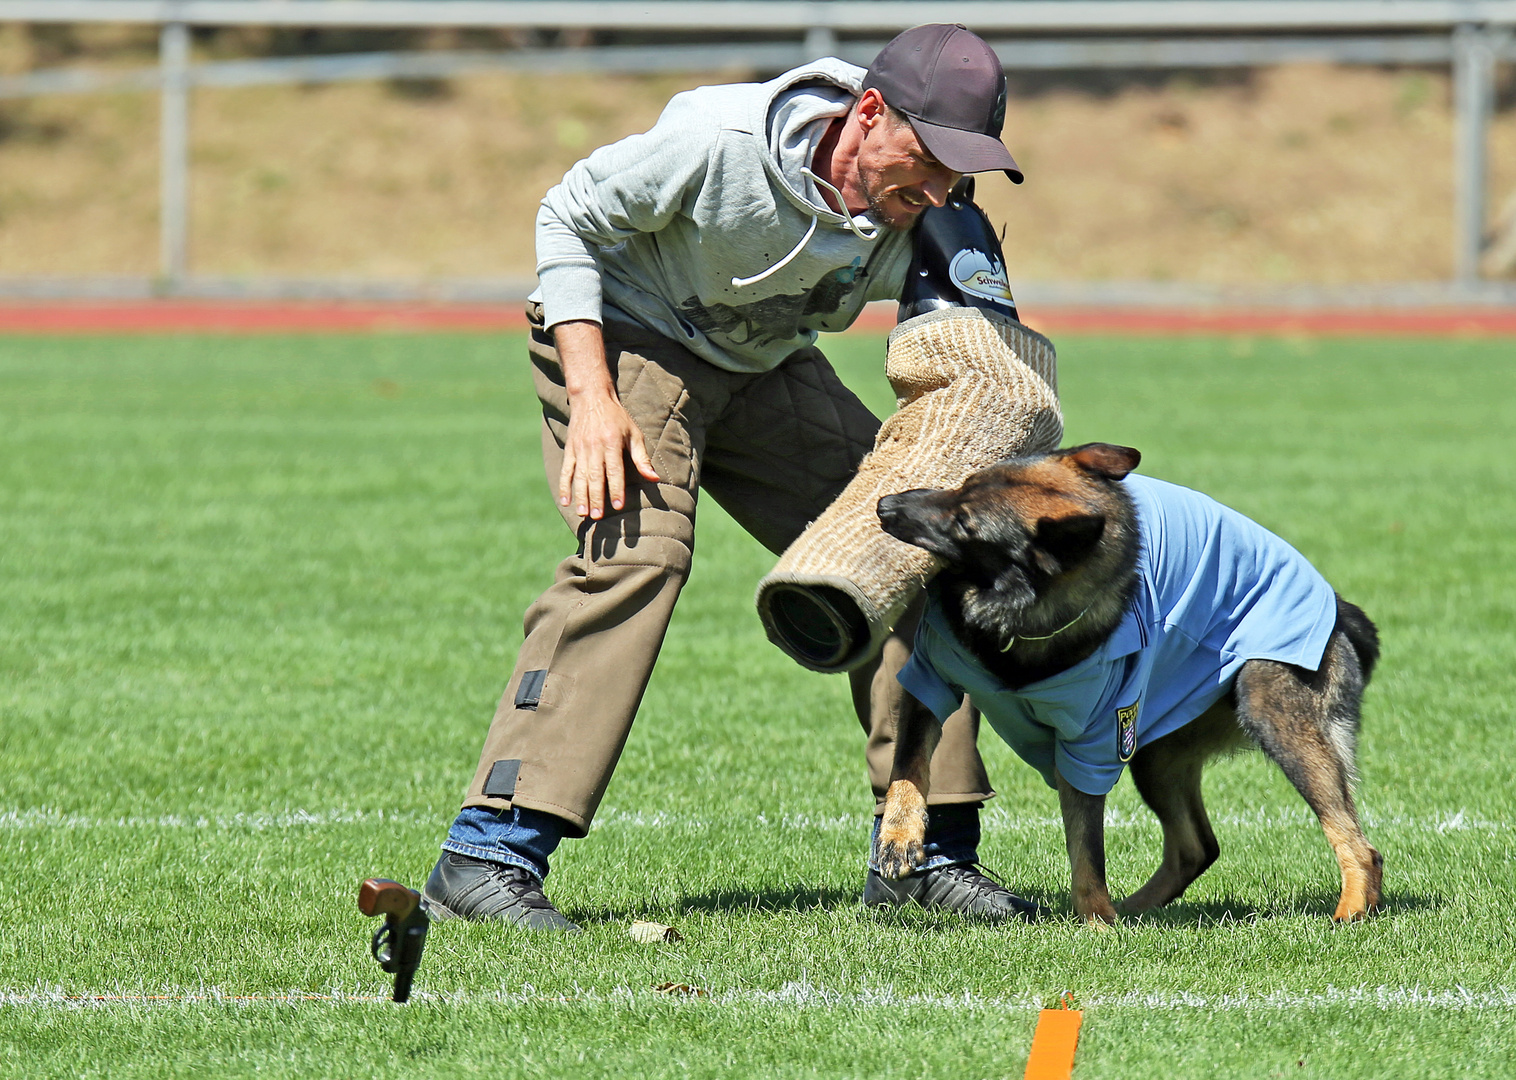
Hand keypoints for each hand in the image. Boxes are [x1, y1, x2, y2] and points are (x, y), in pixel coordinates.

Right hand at [553, 320, 660, 518]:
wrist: (591, 397)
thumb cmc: (618, 418)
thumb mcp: (634, 434)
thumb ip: (642, 458)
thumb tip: (654, 478)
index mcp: (612, 442)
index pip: (615, 470)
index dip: (616, 488)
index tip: (618, 505)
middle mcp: (595, 446)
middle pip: (595, 476)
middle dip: (596, 497)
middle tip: (597, 516)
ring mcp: (580, 448)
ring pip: (579, 476)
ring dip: (581, 496)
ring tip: (583, 513)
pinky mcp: (570, 449)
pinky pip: (566, 470)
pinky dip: (564, 486)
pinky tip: (565, 501)